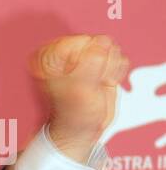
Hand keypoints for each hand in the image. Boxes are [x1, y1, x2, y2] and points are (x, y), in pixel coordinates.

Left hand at [28, 34, 128, 161]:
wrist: (82, 129)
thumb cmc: (74, 113)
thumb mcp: (79, 89)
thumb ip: (91, 62)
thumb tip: (103, 40)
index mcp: (49, 56)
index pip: (80, 41)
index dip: (87, 61)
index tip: (80, 79)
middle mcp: (65, 52)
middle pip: (99, 43)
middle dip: (101, 65)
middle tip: (91, 83)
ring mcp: (84, 55)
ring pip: (112, 49)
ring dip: (109, 70)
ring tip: (96, 85)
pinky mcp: (101, 61)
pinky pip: (120, 57)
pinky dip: (116, 72)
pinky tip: (104, 84)